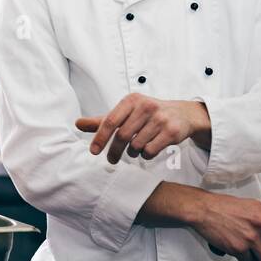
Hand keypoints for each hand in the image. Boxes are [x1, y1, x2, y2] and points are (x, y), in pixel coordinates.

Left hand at [76, 95, 210, 163]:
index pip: (110, 121)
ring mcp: (160, 118)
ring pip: (136, 145)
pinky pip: (150, 150)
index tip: (93, 152)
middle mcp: (146, 106)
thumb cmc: (148, 114)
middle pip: (122, 136)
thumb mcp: (126, 112)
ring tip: (134, 150)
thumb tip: (77, 123)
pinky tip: (148, 149)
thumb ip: (102, 120)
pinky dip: (145, 155)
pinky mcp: (172, 131)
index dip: (100, 138)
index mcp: (131, 100)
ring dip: (132, 153)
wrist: (183, 114)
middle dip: (114, 151)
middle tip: (111, 160)